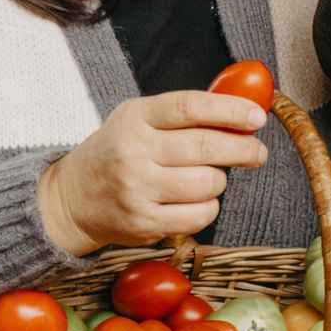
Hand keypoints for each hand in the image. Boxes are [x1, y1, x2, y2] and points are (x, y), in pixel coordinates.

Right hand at [37, 91, 269, 255]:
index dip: (230, 110)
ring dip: (220, 180)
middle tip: (257, 151)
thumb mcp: (140, 118)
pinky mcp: (143, 222)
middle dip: (243, 149)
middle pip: (205, 147)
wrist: (73, 197)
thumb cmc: (119, 151)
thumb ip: (186, 113)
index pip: (190, 107)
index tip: (256, 117)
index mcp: (135, 117)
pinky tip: (199, 200)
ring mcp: (136, 189)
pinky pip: (198, 215)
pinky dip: (209, 207)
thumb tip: (245, 112)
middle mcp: (133, 151)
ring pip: (207, 183)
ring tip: (211, 176)